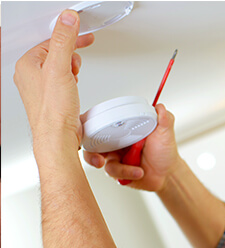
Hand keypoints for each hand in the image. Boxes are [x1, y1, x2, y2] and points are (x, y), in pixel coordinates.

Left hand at [14, 10, 93, 157]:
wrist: (58, 136)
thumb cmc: (53, 110)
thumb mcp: (60, 68)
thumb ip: (64, 41)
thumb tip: (67, 19)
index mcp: (27, 64)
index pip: (50, 41)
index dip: (69, 36)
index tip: (83, 34)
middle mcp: (30, 75)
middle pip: (55, 52)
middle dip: (70, 55)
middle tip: (77, 62)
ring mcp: (40, 88)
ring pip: (59, 67)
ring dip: (71, 68)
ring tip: (74, 77)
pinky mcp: (51, 98)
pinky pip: (61, 80)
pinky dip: (70, 80)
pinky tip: (73, 88)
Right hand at [83, 103, 182, 191]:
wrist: (167, 174)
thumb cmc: (164, 151)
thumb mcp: (165, 132)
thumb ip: (164, 118)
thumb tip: (159, 106)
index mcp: (122, 128)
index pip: (100, 121)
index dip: (88, 124)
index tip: (87, 129)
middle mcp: (114, 141)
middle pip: (90, 143)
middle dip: (90, 152)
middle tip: (99, 159)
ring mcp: (114, 156)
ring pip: (100, 160)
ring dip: (120, 167)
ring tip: (138, 169)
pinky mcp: (115, 171)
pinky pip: (111, 172)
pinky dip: (126, 172)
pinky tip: (139, 172)